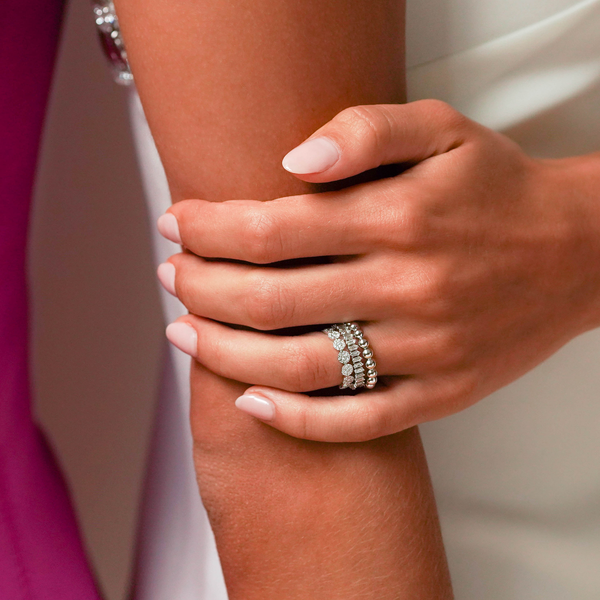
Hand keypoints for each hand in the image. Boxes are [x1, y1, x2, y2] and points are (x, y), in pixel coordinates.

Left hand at [157, 101, 599, 441]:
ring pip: (301, 366)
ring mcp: (425, 348)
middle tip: (171, 277)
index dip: (209, 228)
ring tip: (184, 333)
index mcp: (399, 218)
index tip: (176, 224)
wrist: (579, 251)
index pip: (272, 229)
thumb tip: (289, 159)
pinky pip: (357, 420)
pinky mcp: (441, 390)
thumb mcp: (443, 130)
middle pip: (272, 300)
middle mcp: (408, 287)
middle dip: (202, 288)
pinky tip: (250, 401)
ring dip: (227, 353)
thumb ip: (366, 130)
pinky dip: (296, 419)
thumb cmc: (499, 187)